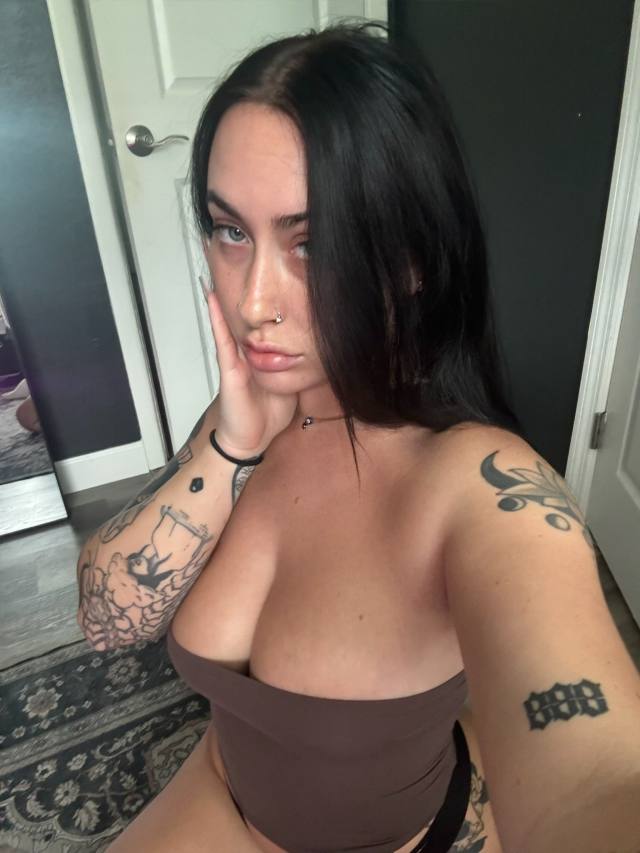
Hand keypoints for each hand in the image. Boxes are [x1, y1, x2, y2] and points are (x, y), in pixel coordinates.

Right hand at [201, 279, 297, 455]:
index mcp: (259, 358)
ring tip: (216, 272)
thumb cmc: (267, 415)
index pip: (260, 327)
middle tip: (233, 265)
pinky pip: (223, 341)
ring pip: (230, 325)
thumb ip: (297, 365)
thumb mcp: (289, 383)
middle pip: (243, 321)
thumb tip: (318, 350)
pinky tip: (212, 300)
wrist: (251, 440)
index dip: (261, 307)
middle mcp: (245, 355)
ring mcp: (235, 360)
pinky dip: (217, 320)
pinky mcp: (229, 369)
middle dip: (240, 298)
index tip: (266, 280)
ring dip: (223, 301)